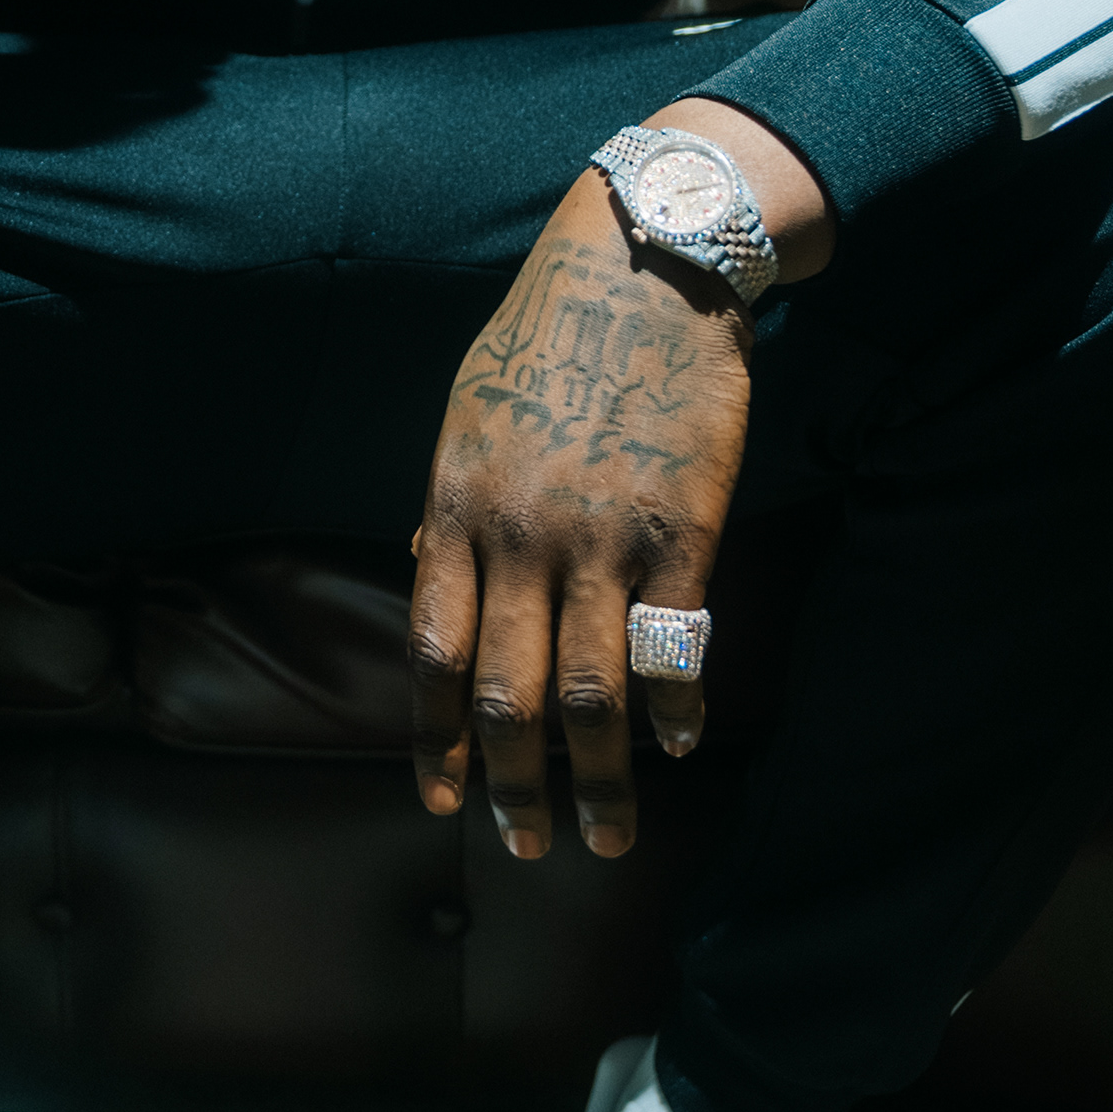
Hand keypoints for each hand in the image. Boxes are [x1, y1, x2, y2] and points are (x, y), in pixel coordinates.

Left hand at [407, 170, 752, 862]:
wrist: (642, 262)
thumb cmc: (549, 331)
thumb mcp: (469, 408)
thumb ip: (450, 502)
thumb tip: (430, 574)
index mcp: (456, 502)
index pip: (432, 649)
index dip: (436, 736)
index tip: (443, 798)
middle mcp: (520, 534)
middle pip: (508, 691)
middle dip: (513, 785)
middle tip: (527, 849)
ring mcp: (602, 537)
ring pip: (592, 692)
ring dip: (599, 778)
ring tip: (610, 834)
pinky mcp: (681, 530)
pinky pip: (675, 646)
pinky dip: (676, 708)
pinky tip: (681, 742)